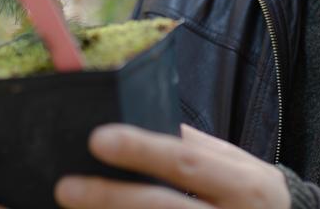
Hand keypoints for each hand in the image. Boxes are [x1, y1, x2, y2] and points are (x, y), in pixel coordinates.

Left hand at [55, 123, 289, 208]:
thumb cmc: (252, 195)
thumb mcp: (235, 165)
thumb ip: (194, 148)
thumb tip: (141, 119)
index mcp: (242, 186)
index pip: (186, 163)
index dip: (142, 150)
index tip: (98, 138)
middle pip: (164, 208)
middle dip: (112, 199)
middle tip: (66, 187)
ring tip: (73, 208)